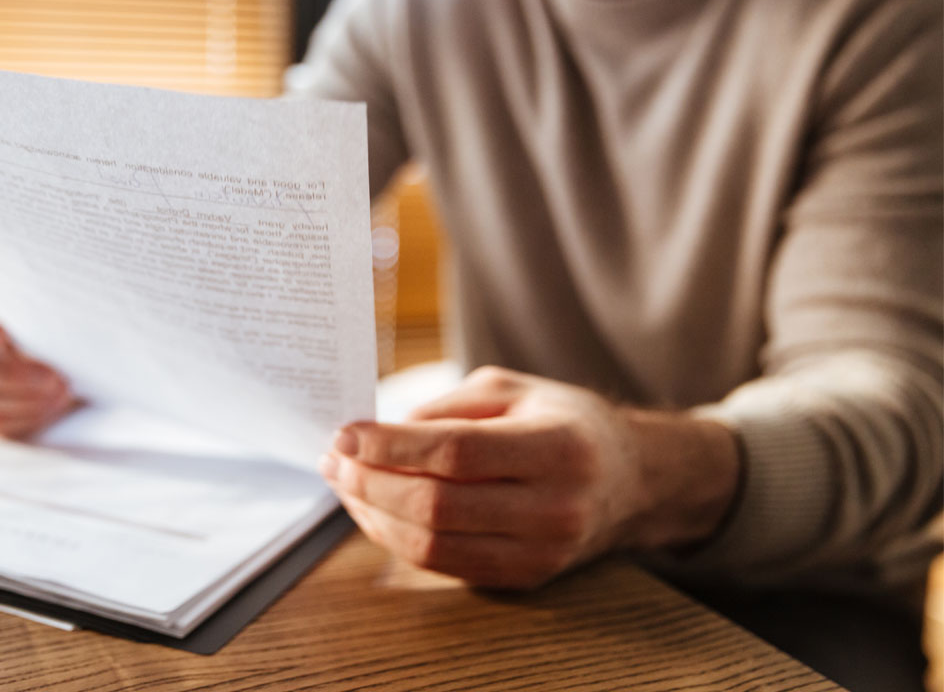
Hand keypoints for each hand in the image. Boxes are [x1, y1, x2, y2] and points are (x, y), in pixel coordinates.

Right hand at [0, 268, 74, 437]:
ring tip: (61, 392)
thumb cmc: (46, 295)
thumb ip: (37, 296)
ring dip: (20, 398)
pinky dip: (24, 416)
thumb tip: (53, 321)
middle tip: (52, 378)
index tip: (3, 337)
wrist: (58, 326)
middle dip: (8, 374)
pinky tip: (53, 406)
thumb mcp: (42, 285)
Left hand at [319, 366, 739, 587]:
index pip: (457, 453)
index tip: (345, 434)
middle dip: (370, 483)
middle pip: (437, 505)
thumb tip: (377, 434)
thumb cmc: (564, 422)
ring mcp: (541, 552)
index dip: (391, 447)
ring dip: (374, 516)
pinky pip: (444, 565)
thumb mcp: (513, 390)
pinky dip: (398, 539)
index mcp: (558, 447)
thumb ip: (447, 408)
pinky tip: (375, 510)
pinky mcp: (524, 577)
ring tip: (345, 484)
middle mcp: (555, 507)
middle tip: (335, 459)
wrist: (632, 480)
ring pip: (433, 546)